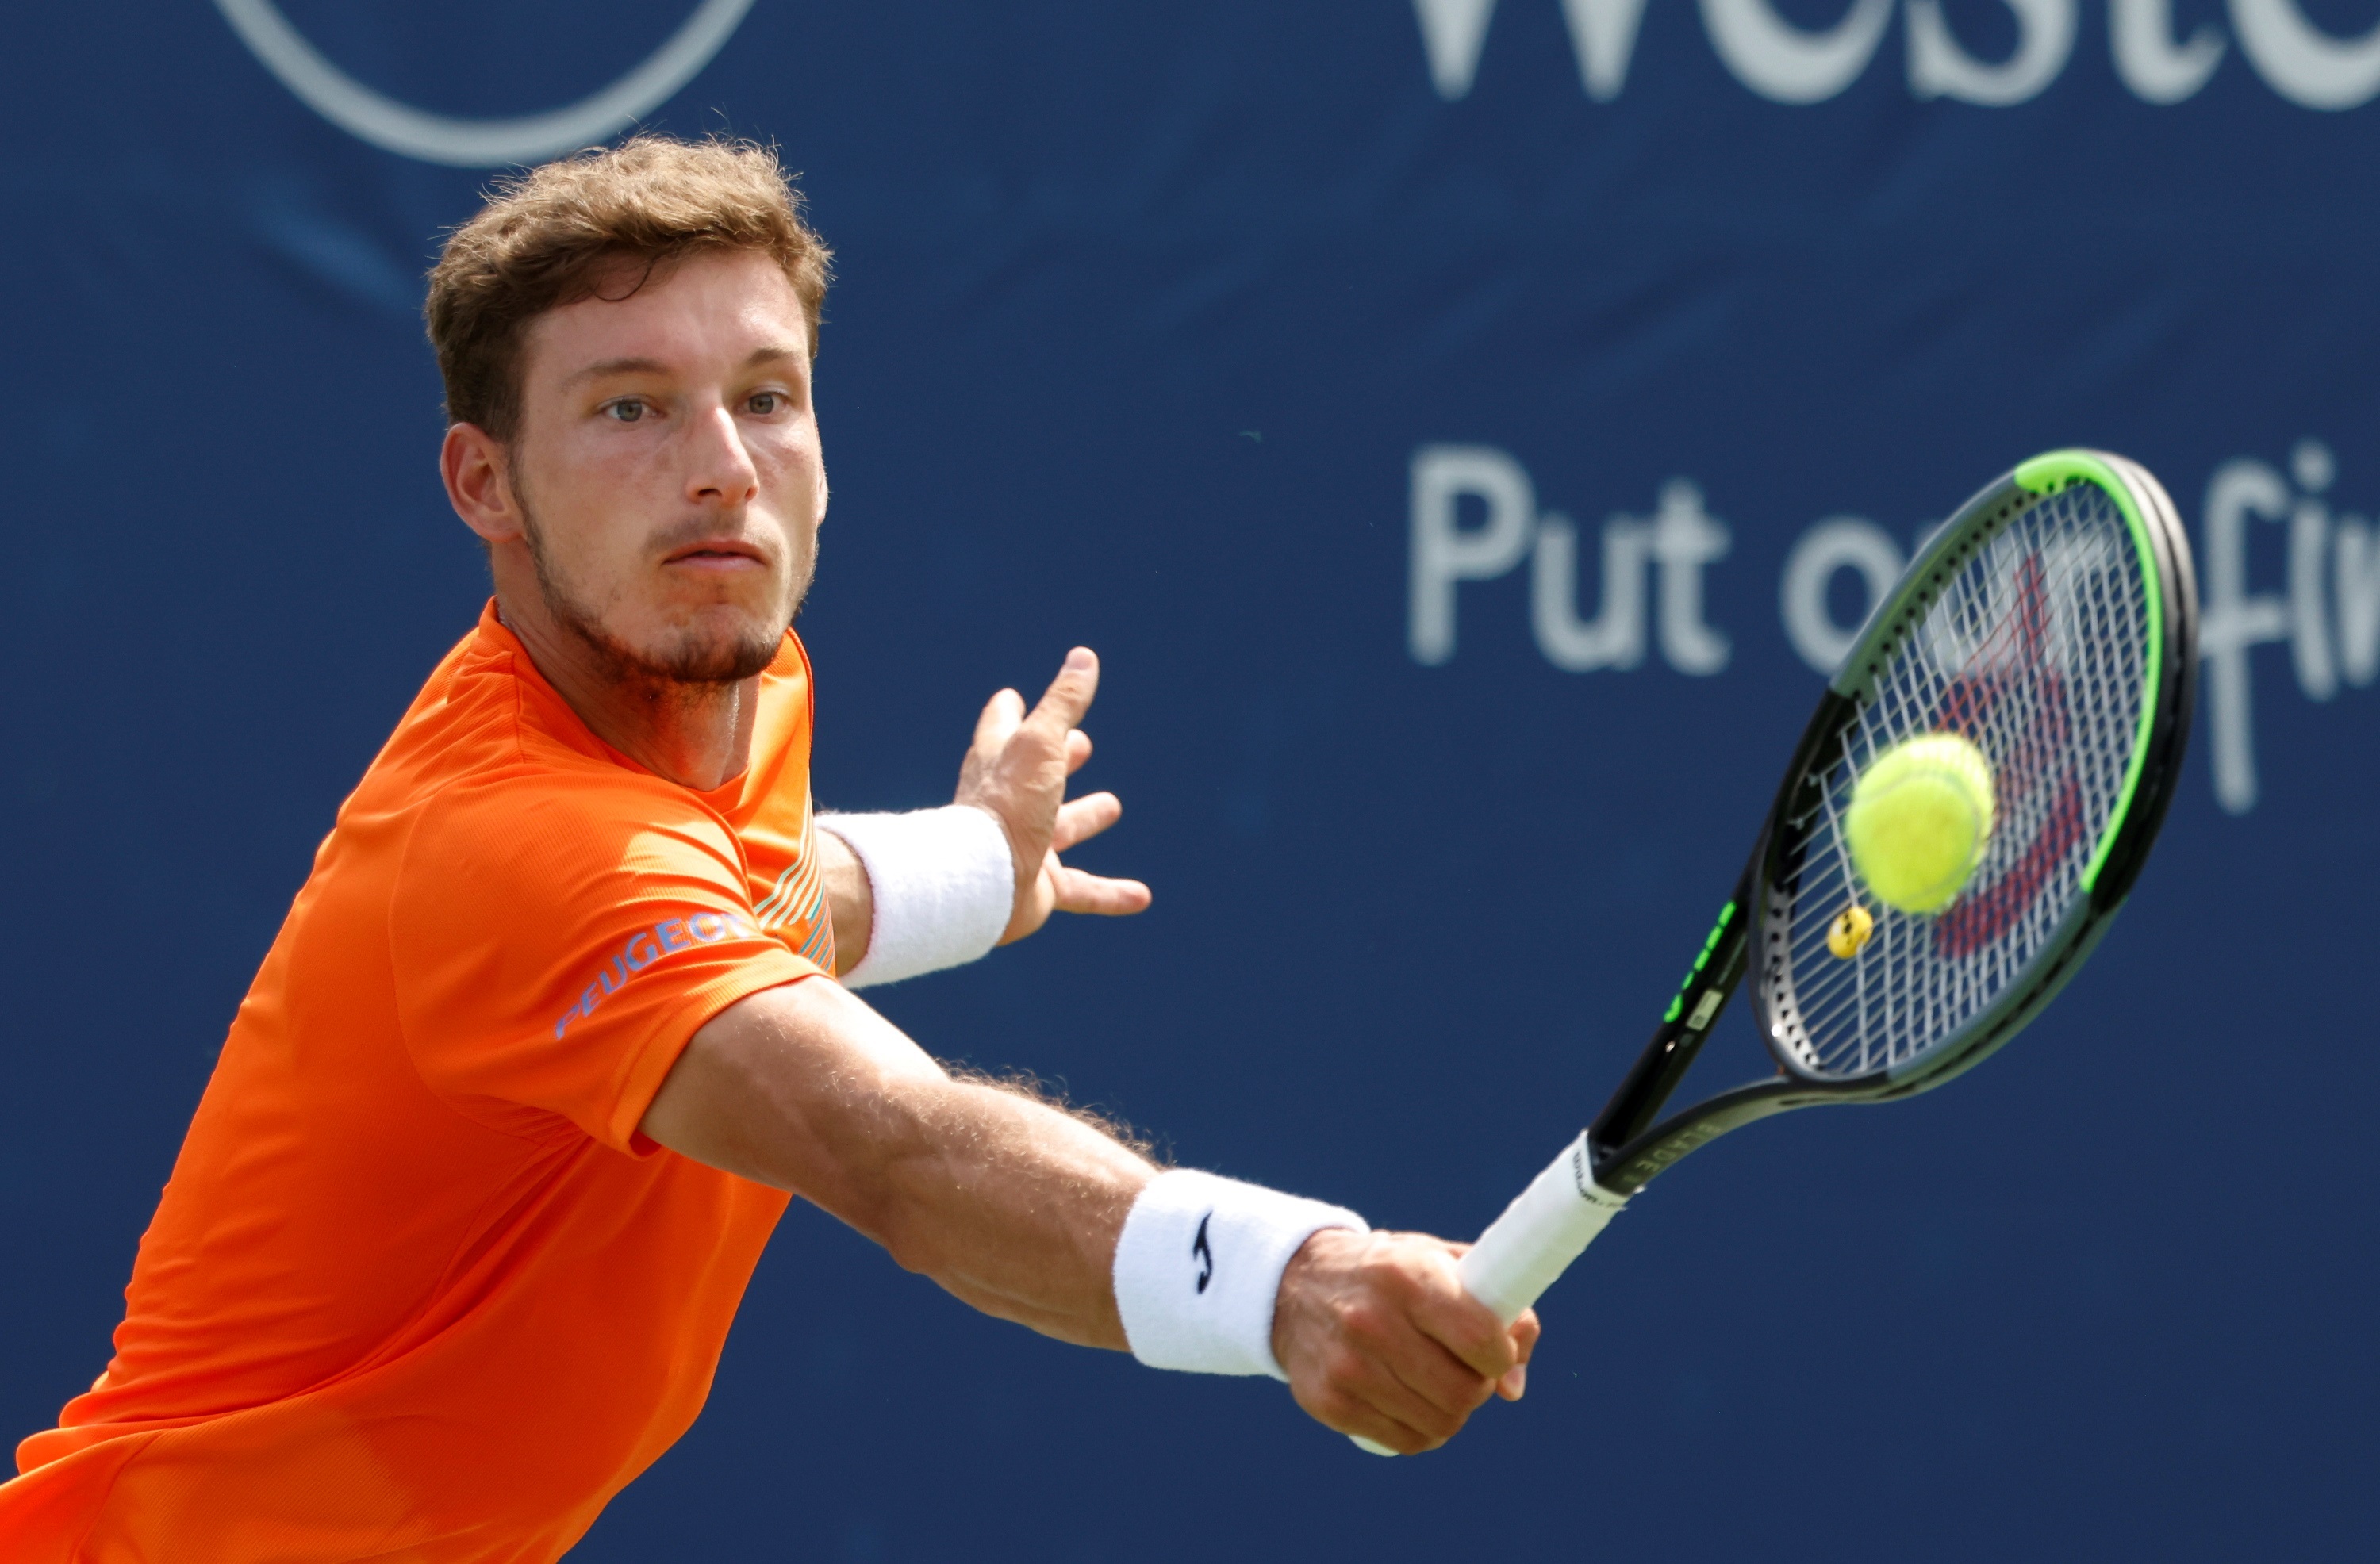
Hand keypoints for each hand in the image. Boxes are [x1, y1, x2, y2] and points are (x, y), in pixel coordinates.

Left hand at [954, 647, 1152, 944]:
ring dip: (1083, 818)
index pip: (1000, 728)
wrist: (982, 881)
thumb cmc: (1007, 804)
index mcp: (998, 764)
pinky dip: (1111, 894)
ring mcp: (1024, 846)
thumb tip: (1084, 658)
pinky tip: (1141, 897)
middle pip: (1035, 776)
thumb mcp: (1041, 743)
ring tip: (1111, 805)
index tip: (1011, 698)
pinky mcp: (1039, 888)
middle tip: (1082, 745)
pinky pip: (1083, 891)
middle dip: (1059, 759)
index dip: (1008, 712)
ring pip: (1060, 829)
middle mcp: (1007, 804)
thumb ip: (1064, 703)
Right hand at [1270, 1229, 1537, 1454]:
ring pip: (1439, 1423)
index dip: (1501, 1353)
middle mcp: (1372, 1320)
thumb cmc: (1388, 1275)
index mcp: (1406, 1275)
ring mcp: (1347, 1366)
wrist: (1294, 1287)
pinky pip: (1405, 1442)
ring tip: (1436, 1383)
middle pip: (1463, 1392)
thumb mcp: (1440, 1263)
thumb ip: (1497, 1310)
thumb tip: (1512, 1387)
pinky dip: (1421, 1430)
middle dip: (1478, 1387)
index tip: (1494, 1350)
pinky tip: (1410, 1400)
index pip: (1480, 1337)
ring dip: (1451, 1411)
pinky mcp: (1329, 1403)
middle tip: (1466, 1370)